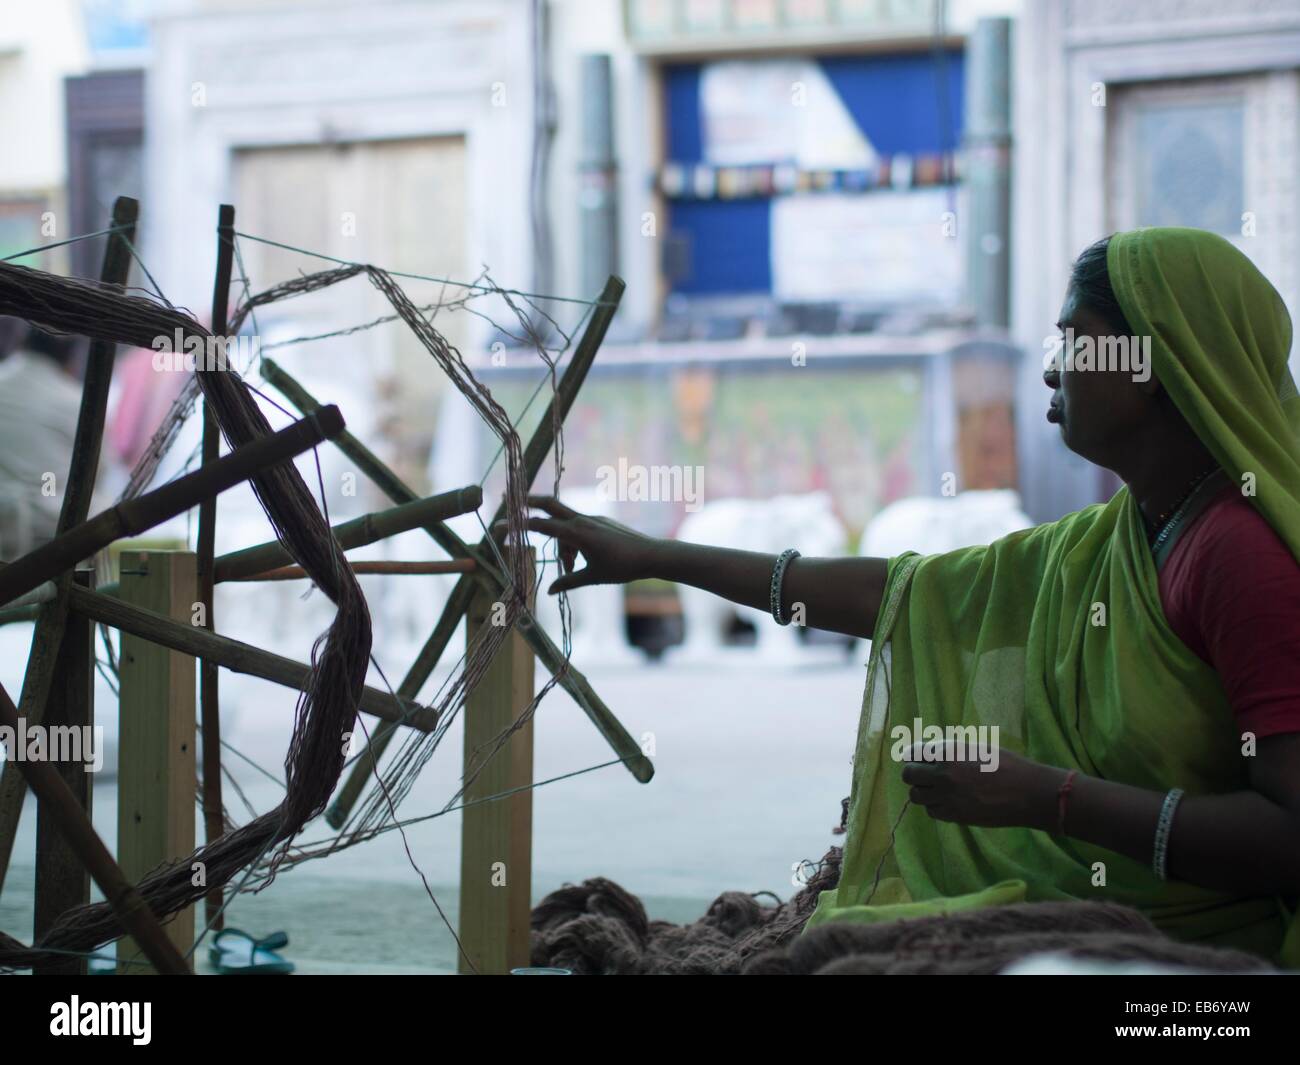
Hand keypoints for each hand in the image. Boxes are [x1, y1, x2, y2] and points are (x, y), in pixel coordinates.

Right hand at [499, 495, 661, 593]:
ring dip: (560, 543)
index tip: (501, 525)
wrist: (651, 555)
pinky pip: (578, 528)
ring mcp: (592, 519)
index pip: (541, 526)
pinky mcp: (600, 522)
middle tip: (511, 498)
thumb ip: (569, 581)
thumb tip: (549, 591)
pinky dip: (572, 541)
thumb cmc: (622, 567)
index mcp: (577, 533)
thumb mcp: (593, 577)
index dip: (519, 526)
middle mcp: (583, 521)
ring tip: (570, 566)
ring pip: (565, 524)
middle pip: (550, 505)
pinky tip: (582, 559)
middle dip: (530, 502)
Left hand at [900, 743, 1063, 830]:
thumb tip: (926, 754)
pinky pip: (932, 811)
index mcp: (949, 752)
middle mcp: (943, 774)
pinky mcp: (956, 816)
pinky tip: (948, 801)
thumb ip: (949, 751)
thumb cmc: (1006, 765)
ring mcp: (948, 797)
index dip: (913, 754)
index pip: (914, 752)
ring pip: (917, 796)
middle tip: (925, 774)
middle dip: (914, 773)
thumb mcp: (975, 748)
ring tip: (937, 789)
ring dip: (924, 791)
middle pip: (909, 775)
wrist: (1028, 792)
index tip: (915, 757)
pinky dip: (935, 806)